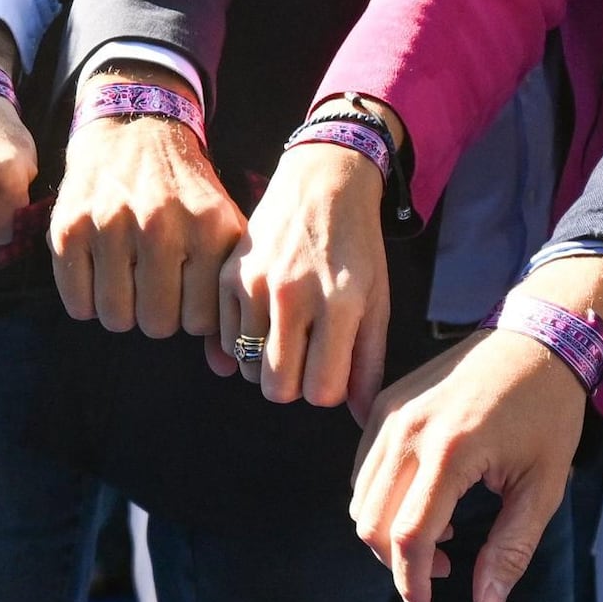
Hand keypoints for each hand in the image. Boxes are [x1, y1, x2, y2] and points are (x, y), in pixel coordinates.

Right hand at [51, 103, 250, 341]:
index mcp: (208, 227)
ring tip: (131, 280)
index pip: (202, 321)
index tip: (189, 292)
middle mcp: (160, 224)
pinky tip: (102, 272)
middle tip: (157, 287)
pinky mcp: (69, 227)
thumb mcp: (223, 232)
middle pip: (158, 325)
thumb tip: (230, 369)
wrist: (137, 129)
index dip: (195, 314)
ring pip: (117, 319)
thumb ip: (229, 299)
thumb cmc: (188, 193)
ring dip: (123, 310)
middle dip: (159, 315)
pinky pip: (78, 305)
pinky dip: (89, 300)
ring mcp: (111, 224)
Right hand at [231, 135, 399, 408]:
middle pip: (278, 389)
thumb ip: (367, 362)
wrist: (322, 183)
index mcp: (340, 305)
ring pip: (248, 369)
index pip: (322, 391)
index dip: (328, 389)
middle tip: (307, 357)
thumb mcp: (377, 301)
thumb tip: (359, 418)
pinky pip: (226, 340)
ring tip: (287, 334)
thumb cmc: (358, 246)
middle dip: (294, 385)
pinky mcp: (229, 276)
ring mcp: (256, 286)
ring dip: (267, 363)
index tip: (332, 367)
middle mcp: (294, 297)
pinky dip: (243, 342)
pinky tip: (264, 319)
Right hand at [350, 328, 587, 601]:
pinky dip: (383, 499)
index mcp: (451, 450)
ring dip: (389, 532)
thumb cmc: (547, 412)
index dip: (410, 583)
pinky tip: (428, 501)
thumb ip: (511, 551)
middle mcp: (409, 430)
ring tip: (440, 535)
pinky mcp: (385, 404)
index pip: (409, 535)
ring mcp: (391, 413)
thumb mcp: (543, 487)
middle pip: (371, 521)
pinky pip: (363, 468)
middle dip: (398, 562)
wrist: (536, 338)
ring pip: (360, 497)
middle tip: (444, 570)